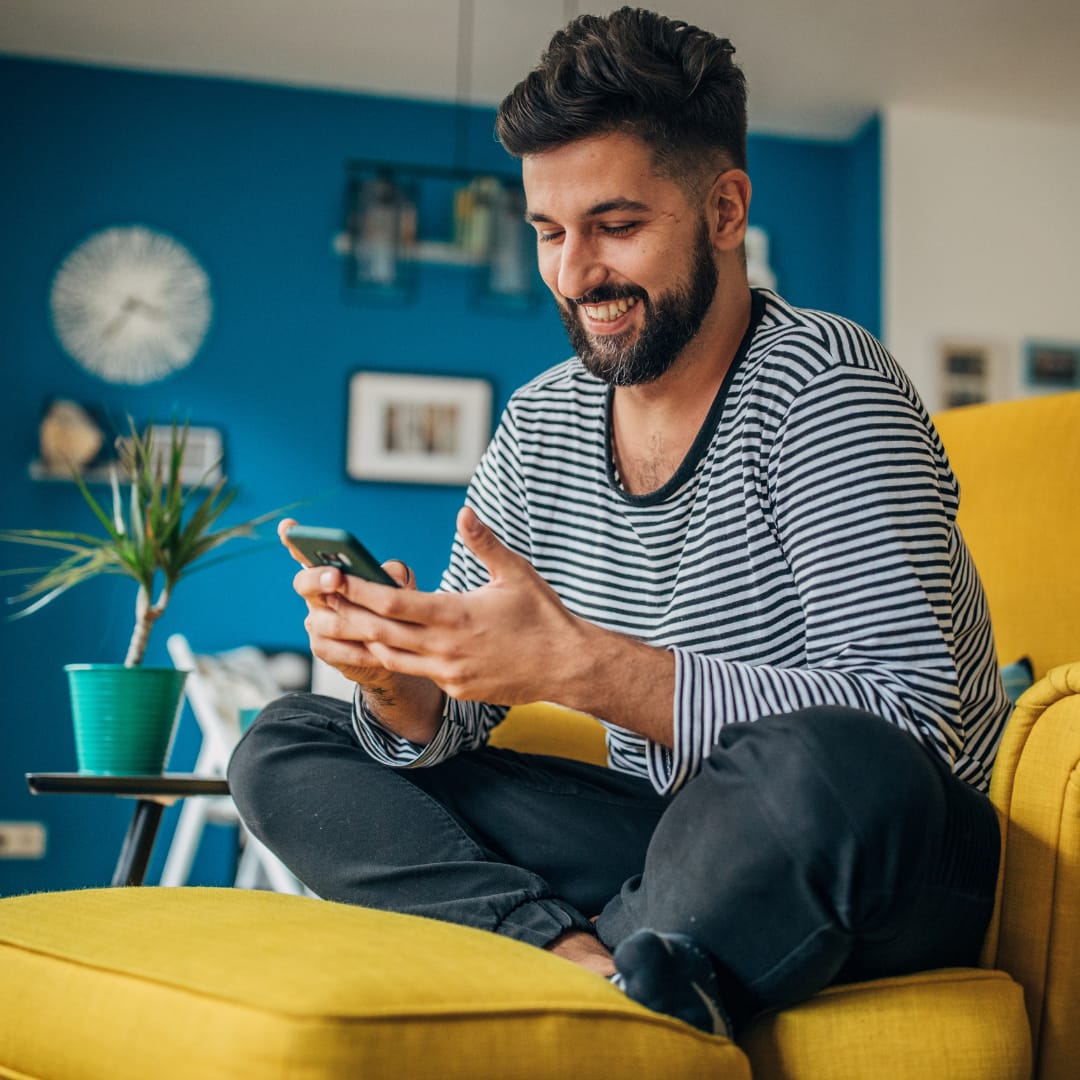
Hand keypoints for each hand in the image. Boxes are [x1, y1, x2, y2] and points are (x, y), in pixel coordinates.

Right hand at [278, 517, 414, 690]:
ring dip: (353, 621)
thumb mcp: (399, 586)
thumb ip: (394, 575)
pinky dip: (361, 649)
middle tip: (335, 576)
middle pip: (304, 583)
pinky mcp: (323, 649)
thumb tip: (388, 575)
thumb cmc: (392, 608)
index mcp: (330, 573)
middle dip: (318, 578)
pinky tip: (379, 649)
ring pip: (326, 621)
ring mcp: (316, 622)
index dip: (293, 540)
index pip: (305, 553)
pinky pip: (338, 649)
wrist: (395, 647)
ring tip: (376, 622)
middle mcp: (315, 595)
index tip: (288, 526)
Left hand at [342, 507, 592, 705]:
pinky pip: (417, 672)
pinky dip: (395, 657)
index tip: (333, 577)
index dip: (358, 590)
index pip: (393, 603)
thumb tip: (464, 514)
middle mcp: (445, 647)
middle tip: (318, 601)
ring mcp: (448, 672)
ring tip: (337, 624)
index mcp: (455, 614)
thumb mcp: (516, 574)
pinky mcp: (456, 689)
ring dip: (362, 640)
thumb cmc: (543, 616)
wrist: (567, 666)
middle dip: (346, 615)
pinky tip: (382, 645)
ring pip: (390, 657)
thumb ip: (485, 544)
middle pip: (379, 633)